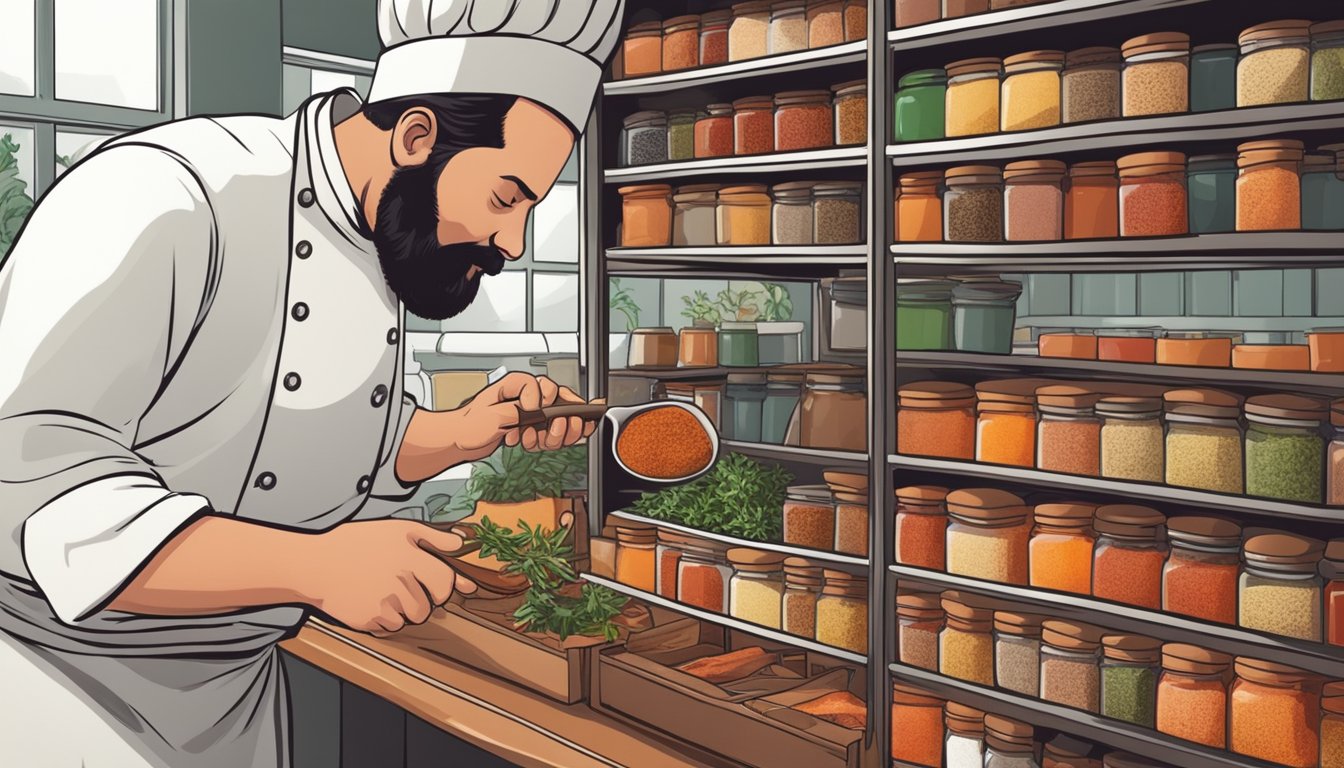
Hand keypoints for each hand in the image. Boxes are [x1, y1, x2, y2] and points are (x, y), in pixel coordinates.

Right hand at [299, 520, 476, 635]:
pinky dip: (384, 621)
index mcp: (410, 557)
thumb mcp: (397, 530)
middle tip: (398, 586)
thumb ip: (432, 537)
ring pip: (410, 620)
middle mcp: (399, 580)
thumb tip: (460, 543)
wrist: (317, 563)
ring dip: (402, 612)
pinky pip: (389, 629)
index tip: (431, 585)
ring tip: (381, 592)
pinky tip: (369, 601)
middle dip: (419, 601)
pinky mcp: (368, 619)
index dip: (442, 587)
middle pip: (427, 607)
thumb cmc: (360, 543)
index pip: (445, 583)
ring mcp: (383, 602)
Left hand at [456, 372, 595, 456]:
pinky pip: (552, 429)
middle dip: (561, 417)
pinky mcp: (530, 425)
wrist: (460, 440)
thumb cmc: (468, 424)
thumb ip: (516, 412)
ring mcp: (530, 410)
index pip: (542, 385)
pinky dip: (550, 440)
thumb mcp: (490, 416)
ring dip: (556, 432)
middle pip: (560, 397)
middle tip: (553, 428)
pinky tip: (535, 444)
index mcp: (514, 384)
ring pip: (560, 416)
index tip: (532, 414)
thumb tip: (535, 413)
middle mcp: (526, 395)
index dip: (541, 402)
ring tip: (539, 440)